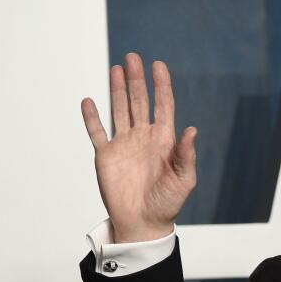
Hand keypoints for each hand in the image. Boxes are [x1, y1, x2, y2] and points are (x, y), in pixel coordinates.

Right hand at [80, 53, 197, 242]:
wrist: (144, 223)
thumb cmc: (167, 204)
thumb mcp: (183, 180)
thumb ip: (185, 155)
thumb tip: (192, 130)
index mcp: (164, 141)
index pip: (163, 106)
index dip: (161, 86)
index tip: (159, 65)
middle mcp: (144, 138)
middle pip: (139, 102)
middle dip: (137, 80)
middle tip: (133, 57)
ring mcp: (124, 145)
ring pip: (119, 110)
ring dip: (117, 89)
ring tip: (117, 68)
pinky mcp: (106, 156)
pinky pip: (97, 132)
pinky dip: (91, 117)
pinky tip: (88, 100)